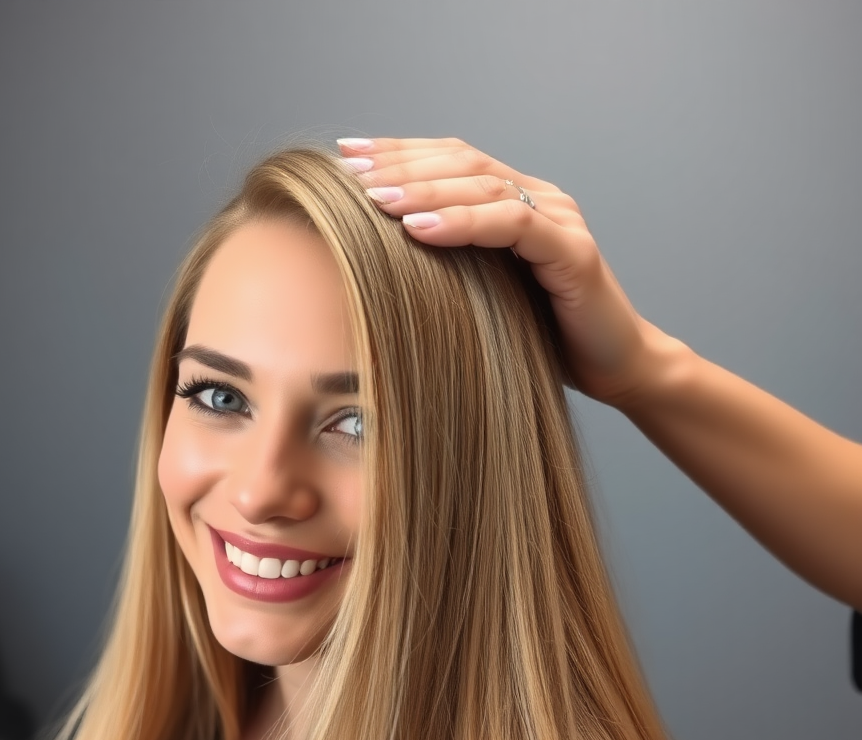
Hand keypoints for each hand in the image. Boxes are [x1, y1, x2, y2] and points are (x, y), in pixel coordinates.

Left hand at [337, 137, 678, 407]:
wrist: (614, 367)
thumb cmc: (542, 337)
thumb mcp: (480, 293)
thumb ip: (446, 266)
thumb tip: (373, 260)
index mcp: (513, 201)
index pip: (450, 159)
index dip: (399, 151)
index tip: (346, 156)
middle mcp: (537, 199)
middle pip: (461, 162)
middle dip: (401, 164)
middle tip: (350, 173)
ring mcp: (558, 220)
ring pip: (484, 186)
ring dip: (424, 191)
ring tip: (376, 200)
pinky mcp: (572, 252)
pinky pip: (514, 225)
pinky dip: (465, 224)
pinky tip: (421, 230)